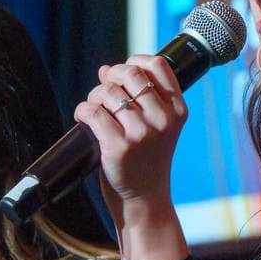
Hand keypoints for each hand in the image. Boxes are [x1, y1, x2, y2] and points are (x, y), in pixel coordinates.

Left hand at [76, 55, 185, 226]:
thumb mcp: (159, 127)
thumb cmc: (148, 160)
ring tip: (94, 109)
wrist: (145, 198)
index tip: (121, 74)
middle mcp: (163, 119)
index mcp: (177, 110)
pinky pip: (92, 111)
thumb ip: (141, 98)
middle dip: (110, 77)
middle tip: (103, 92)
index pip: (158, 65)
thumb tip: (105, 70)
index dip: (135, 61)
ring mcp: (142, 133)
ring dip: (94, 96)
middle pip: (130, 73)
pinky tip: (83, 119)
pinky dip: (83, 111)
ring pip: (108, 92)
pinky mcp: (119, 146)